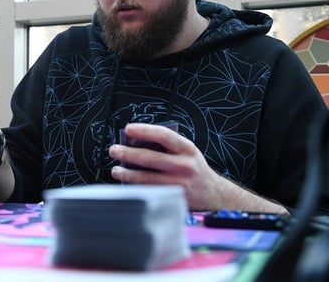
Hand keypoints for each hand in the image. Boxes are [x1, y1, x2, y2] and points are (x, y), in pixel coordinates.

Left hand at [108, 123, 287, 213]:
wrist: (214, 194)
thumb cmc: (194, 168)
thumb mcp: (187, 152)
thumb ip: (166, 147)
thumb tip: (136, 142)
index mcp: (187, 149)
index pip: (164, 135)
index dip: (144, 131)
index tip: (128, 129)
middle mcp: (185, 166)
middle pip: (150, 158)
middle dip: (128, 153)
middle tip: (114, 150)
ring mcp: (179, 184)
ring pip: (147, 179)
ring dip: (128, 174)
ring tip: (116, 170)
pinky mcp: (174, 199)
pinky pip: (150, 192)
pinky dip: (137, 188)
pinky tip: (127, 184)